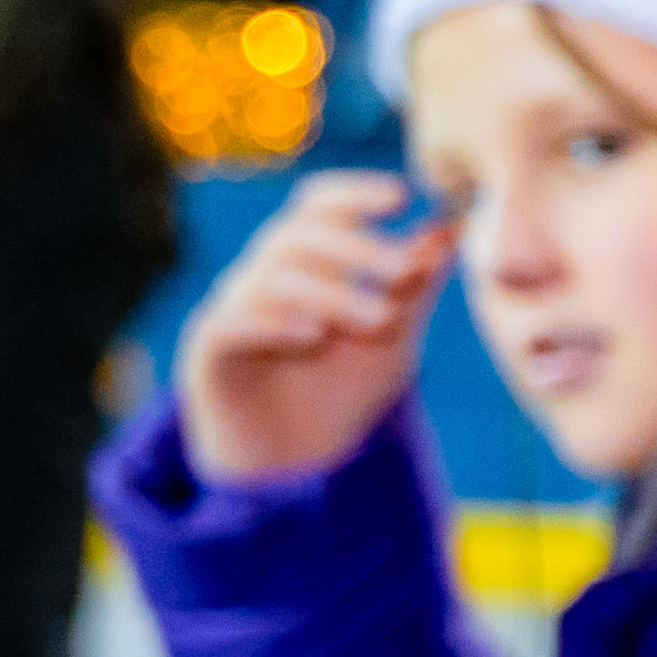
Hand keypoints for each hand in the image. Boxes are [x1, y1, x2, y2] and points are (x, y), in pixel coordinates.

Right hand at [174, 169, 447, 488]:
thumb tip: (447, 231)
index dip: (353, 193)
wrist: (297, 463)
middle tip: (407, 269)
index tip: (401, 194)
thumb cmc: (341, 390)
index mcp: (305, 263)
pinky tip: (312, 335)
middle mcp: (262, 277)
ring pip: (270, 279)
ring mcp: (232, 312)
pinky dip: (273, 324)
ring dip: (331, 293)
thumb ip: (414, 288)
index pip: (317, 207)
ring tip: (381, 318)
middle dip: (355, 247)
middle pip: (295, 236)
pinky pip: (231, 324)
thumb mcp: (393, 337)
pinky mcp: (209, 354)